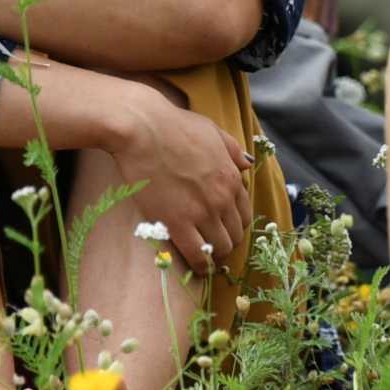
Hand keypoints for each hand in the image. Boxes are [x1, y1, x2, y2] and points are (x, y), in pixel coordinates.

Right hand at [111, 84, 253, 275]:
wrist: (142, 129)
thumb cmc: (173, 125)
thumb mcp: (211, 131)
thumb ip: (232, 150)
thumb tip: (247, 166)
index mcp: (231, 176)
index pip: (245, 213)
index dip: (235, 224)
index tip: (222, 227)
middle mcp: (222, 198)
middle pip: (235, 234)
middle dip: (226, 240)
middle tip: (211, 242)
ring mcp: (201, 212)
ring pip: (220, 248)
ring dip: (214, 255)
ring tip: (203, 255)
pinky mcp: (177, 223)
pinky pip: (198, 255)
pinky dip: (200, 264)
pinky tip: (194, 265)